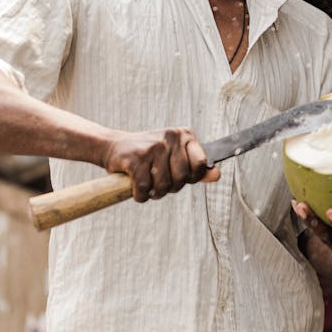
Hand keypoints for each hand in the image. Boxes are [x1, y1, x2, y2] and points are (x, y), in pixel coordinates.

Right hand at [103, 127, 219, 202]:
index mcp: (183, 135)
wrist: (114, 147)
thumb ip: (196, 167)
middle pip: (182, 178)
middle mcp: (170, 137)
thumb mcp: (175, 157)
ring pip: (163, 185)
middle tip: (160, 186)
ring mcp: (152, 147)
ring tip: (149, 187)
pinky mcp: (135, 158)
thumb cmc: (149, 155)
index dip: (191, 177)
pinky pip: (144, 188)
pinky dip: (140, 195)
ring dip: (155, 194)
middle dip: (171, 188)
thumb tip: (218, 175)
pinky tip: (137, 190)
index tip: (180, 178)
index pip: (201, 163)